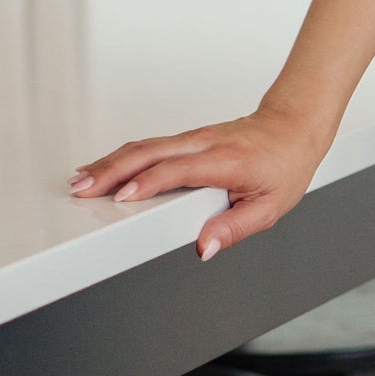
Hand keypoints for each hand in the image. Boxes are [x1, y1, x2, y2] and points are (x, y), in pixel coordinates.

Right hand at [69, 100, 330, 258]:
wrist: (293, 128)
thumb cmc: (284, 166)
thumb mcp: (270, 208)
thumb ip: (235, 229)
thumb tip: (205, 247)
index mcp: (227, 161)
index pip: (180, 169)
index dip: (148, 183)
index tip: (121, 197)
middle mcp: (206, 143)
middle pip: (150, 152)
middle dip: (112, 170)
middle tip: (83, 189)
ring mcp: (194, 138)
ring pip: (145, 146)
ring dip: (110, 162)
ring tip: (81, 181)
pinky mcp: (187, 139)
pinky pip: (150, 146)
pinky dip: (124, 156)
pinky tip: (105, 168)